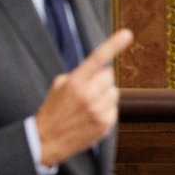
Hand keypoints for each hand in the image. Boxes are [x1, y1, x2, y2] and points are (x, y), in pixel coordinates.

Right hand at [36, 29, 132, 166]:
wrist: (46, 140)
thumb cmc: (53, 109)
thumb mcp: (60, 85)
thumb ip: (80, 74)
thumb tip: (102, 69)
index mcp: (75, 82)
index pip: (96, 59)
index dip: (113, 45)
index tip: (127, 34)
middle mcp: (88, 95)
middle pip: (109, 76)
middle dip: (100, 80)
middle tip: (86, 91)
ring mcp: (99, 111)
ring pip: (114, 92)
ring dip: (104, 95)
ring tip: (87, 106)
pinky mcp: (106, 124)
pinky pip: (114, 108)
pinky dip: (105, 110)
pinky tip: (90, 117)